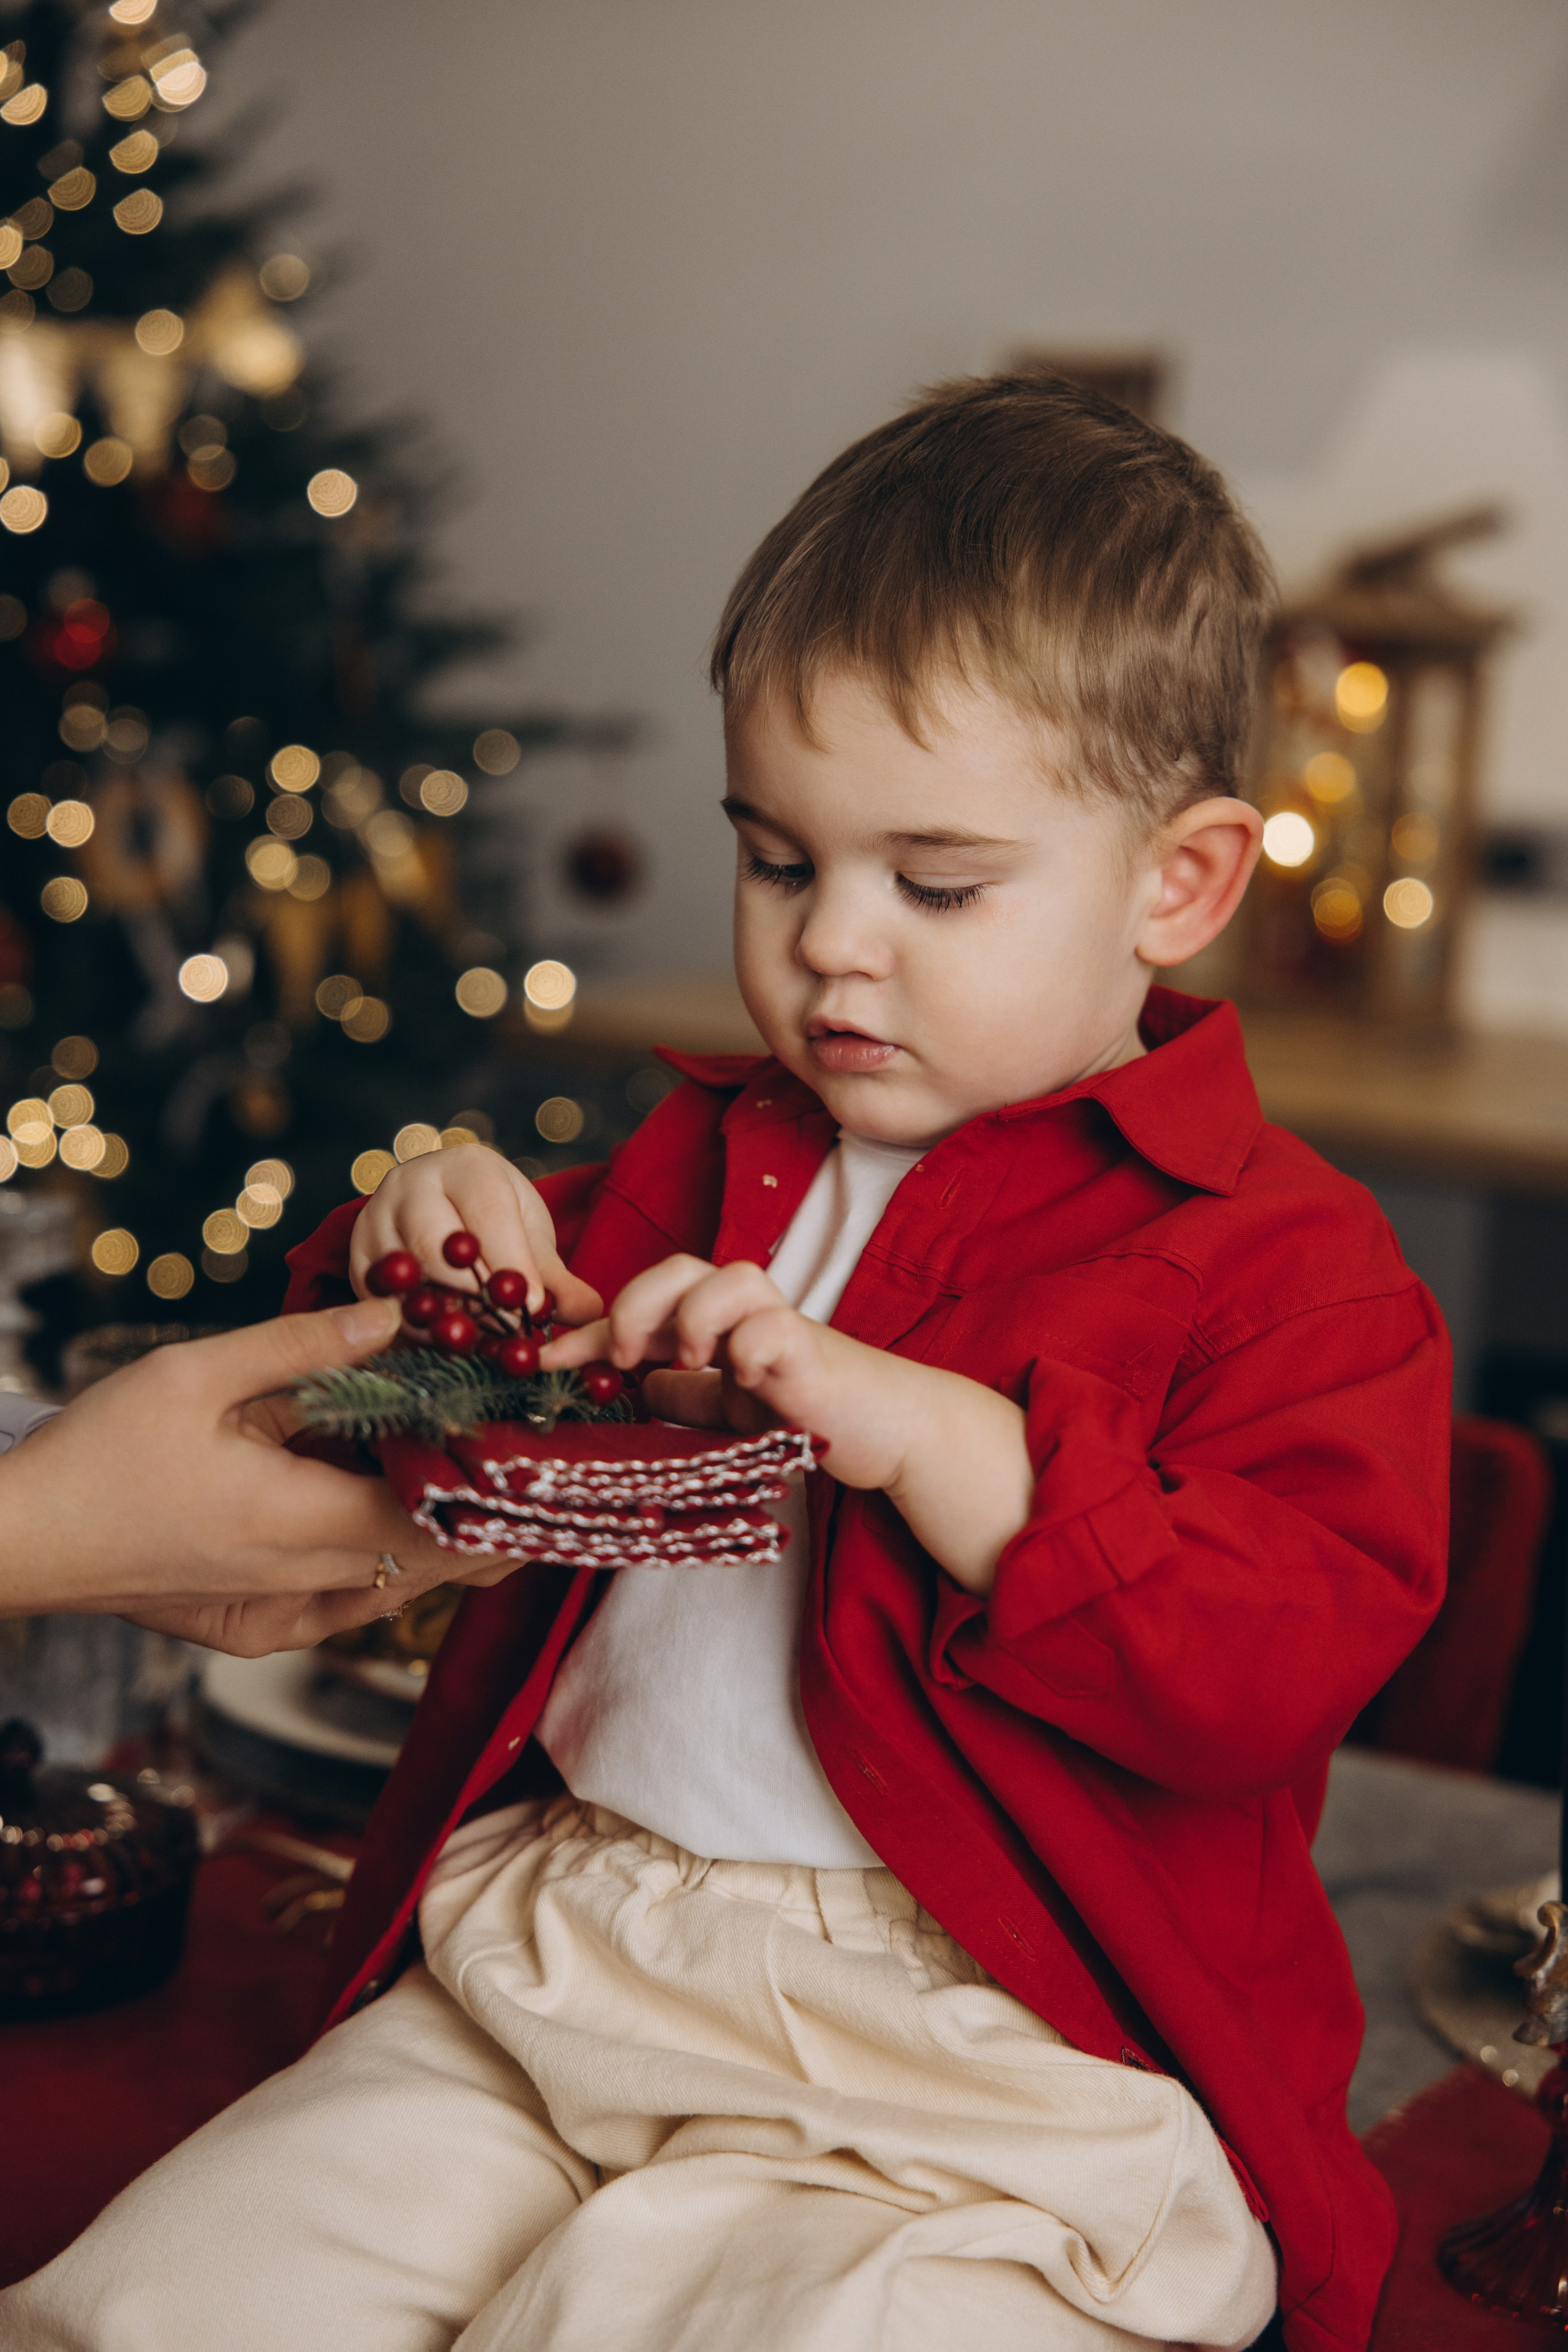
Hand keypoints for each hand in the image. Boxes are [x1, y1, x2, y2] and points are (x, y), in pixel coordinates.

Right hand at [0, 1300, 496, 1652]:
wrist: (14, 1542)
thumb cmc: (94, 1455)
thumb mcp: (195, 1375)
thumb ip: (303, 1346)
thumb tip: (395, 1314)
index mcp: (294, 1523)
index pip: (435, 1518)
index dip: (496, 1489)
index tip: (544, 1452)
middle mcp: (299, 1585)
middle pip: (431, 1562)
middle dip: (489, 1517)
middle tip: (546, 1476)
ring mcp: (276, 1618)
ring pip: (396, 1586)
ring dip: (445, 1542)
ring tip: (499, 1495)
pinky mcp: (253, 1630)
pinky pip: (349, 1605)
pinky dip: (392, 1569)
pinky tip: (413, 1535)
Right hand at [348, 1143, 601, 1324]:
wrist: (439, 1205)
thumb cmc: (494, 1217)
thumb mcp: (528, 1234)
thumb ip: (556, 1276)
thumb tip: (589, 1313)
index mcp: (464, 1167)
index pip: (487, 1212)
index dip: (510, 1263)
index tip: (532, 1308)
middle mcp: (411, 1184)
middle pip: (434, 1244)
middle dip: (473, 1296)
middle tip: (505, 1335)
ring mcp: (375, 1220)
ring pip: (403, 1278)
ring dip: (442, 1318)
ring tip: (480, 1345)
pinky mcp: (357, 1260)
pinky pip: (381, 1303)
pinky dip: (415, 1330)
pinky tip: (446, 1346)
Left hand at [542, 1256, 1036, 1592]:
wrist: (885, 1427)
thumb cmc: (806, 1411)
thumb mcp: (727, 1408)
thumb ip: (684, 1394)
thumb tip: (637, 1387)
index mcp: (715, 1324)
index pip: (639, 1310)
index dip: (586, 1334)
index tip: (541, 1362)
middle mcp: (743, 1313)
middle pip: (677, 1268)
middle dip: (636, 1306)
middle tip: (627, 1358)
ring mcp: (780, 1326)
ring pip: (728, 1277)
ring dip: (695, 1316)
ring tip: (691, 1363)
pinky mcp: (811, 1352)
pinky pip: (773, 1327)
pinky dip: (750, 1347)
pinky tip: (744, 1378)